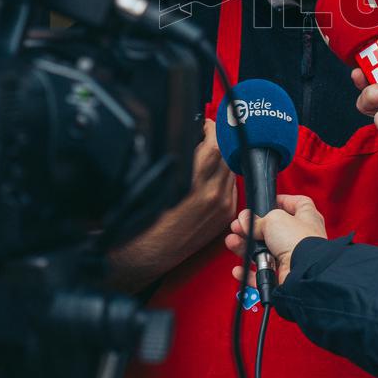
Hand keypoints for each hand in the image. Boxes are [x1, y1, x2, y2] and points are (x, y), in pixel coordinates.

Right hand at [108, 119, 236, 291]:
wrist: (148, 251)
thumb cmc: (146, 219)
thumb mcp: (158, 178)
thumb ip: (179, 155)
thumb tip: (191, 135)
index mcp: (193, 181)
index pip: (215, 142)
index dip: (211, 129)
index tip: (204, 126)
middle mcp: (212, 193)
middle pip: (226, 154)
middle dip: (216, 141)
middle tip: (204, 137)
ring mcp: (221, 205)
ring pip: (230, 169)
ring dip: (221, 158)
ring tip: (205, 157)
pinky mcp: (224, 216)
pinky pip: (231, 187)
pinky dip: (223, 177)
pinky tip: (209, 177)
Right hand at [225, 194, 326, 285]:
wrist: (303, 271)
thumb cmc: (299, 240)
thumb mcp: (274, 219)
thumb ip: (258, 219)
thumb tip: (245, 222)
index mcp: (306, 218)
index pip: (296, 204)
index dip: (282, 201)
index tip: (267, 202)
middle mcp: (300, 237)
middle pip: (272, 230)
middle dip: (252, 228)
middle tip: (238, 226)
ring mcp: (292, 257)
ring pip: (264, 252)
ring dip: (245, 248)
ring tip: (232, 242)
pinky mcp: (284, 275)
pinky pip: (263, 273)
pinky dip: (249, 272)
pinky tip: (240, 267)